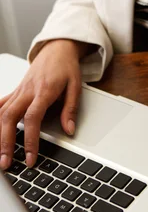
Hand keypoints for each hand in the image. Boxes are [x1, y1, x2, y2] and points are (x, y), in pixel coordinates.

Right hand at [0, 39, 86, 169]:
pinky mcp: (15, 91)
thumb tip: (69, 130)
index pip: (32, 118)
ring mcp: (19, 90)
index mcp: (44, 90)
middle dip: (5, 142)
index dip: (29, 140)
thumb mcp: (76, 86)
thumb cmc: (66, 66)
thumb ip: (70, 109)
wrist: (57, 49)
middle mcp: (27, 91)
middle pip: (9, 117)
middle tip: (6, 163)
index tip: (30, 158)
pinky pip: (0, 105)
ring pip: (1, 113)